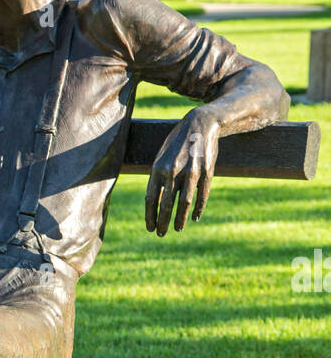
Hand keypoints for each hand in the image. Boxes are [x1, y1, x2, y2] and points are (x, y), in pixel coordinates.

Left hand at [144, 110, 220, 236]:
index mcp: (158, 167)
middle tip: (160, 234)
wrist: (201, 123)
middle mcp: (173, 171)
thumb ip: (157, 176)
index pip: (151, 198)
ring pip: (184, 202)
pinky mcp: (207, 171)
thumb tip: (153, 201)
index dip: (150, 215)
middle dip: (163, 222)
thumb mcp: (162, 156)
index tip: (149, 228)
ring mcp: (191, 171)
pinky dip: (198, 208)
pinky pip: (202, 195)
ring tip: (177, 229)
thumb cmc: (178, 142)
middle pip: (166, 204)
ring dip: (180, 219)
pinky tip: (194, 218)